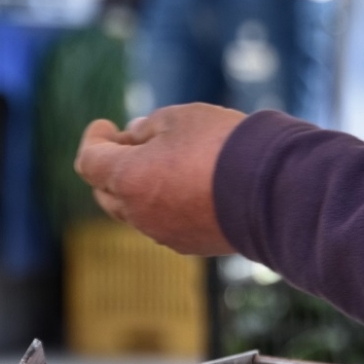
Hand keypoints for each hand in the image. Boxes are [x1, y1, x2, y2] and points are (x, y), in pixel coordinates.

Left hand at [73, 103, 246, 255]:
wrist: (275, 191)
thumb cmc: (224, 146)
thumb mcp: (182, 118)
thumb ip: (149, 127)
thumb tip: (134, 136)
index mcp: (127, 178)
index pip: (88, 162)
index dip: (93, 140)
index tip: (106, 126)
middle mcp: (136, 212)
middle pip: (105, 191)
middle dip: (111, 166)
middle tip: (132, 142)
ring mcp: (160, 232)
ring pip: (134, 210)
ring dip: (138, 187)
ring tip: (165, 162)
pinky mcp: (187, 245)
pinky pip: (161, 224)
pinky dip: (163, 204)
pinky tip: (189, 186)